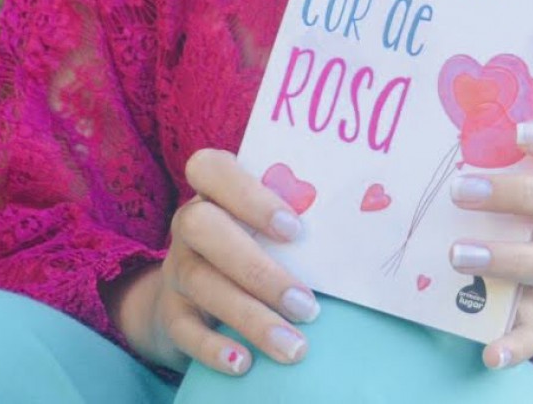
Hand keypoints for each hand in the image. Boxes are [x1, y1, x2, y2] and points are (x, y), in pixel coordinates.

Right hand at [107, 148, 322, 375]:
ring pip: (201, 283)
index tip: (295, 228)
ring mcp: (175, 268)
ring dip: (251, 316)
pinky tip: (245, 363)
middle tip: (306, 305)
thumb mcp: (265, 226)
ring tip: (294, 346)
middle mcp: (188, 223)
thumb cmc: (252, 244)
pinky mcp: (169, 313)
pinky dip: (214, 348)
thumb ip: (296, 220)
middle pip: (201, 227)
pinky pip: (184, 329)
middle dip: (257, 267)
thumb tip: (362, 232)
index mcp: (213, 191)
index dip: (250, 195)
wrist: (193, 293)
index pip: (211, 168)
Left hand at [447, 119, 532, 370]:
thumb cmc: (451, 194)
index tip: (521, 131)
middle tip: (461, 190)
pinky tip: (489, 351)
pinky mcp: (525, 311)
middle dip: (521, 194)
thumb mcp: (456, 164)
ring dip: (511, 258)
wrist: (436, 258)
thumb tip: (404, 104)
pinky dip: (515, 342)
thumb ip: (450, 140)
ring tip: (456, 255)